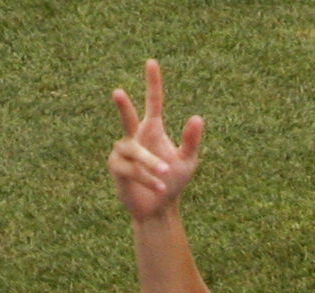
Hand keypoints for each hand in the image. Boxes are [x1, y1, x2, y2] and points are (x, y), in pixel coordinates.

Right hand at [107, 60, 203, 221]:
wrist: (159, 208)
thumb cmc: (173, 182)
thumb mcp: (188, 161)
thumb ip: (191, 140)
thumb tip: (197, 117)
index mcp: (153, 130)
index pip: (153, 102)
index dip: (153, 83)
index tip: (151, 62)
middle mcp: (136, 138)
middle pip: (127, 118)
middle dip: (123, 106)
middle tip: (118, 92)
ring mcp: (124, 153)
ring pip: (135, 152)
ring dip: (151, 164)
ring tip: (165, 176)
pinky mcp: (117, 169)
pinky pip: (130, 169)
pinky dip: (146, 176)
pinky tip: (159, 185)